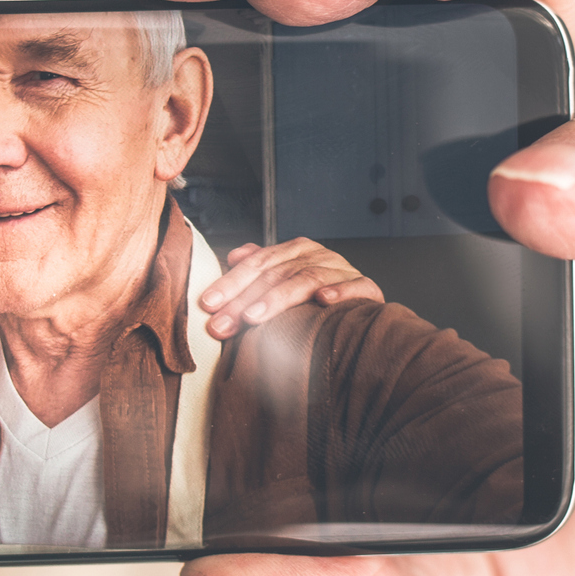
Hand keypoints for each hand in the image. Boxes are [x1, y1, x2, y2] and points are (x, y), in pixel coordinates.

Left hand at [197, 237, 383, 339]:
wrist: (363, 313)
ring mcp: (343, 271)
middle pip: (276, 274)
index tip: (207, 304)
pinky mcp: (367, 289)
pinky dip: (340, 293)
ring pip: (307, 279)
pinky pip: (356, 288)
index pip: (258, 264)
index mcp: (296, 251)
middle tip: (221, 324)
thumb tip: (234, 255)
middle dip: (244, 301)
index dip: (230, 282)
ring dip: (279, 299)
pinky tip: (323, 302)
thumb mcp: (286, 281)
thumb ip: (261, 267)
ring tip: (254, 317)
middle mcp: (318, 256)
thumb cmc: (318, 299)